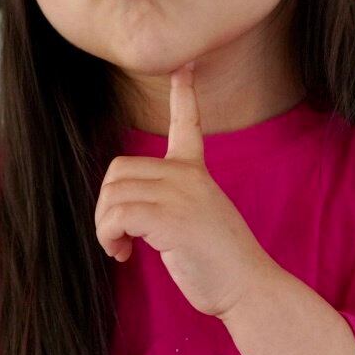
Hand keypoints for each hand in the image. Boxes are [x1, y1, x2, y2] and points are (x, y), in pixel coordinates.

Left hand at [94, 60, 277, 318]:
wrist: (248, 288)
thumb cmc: (219, 264)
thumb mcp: (196, 220)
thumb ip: (168, 202)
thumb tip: (127, 207)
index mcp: (196, 173)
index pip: (187, 124)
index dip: (184, 94)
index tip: (183, 66)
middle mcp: (188, 177)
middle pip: (118, 171)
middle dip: (107, 206)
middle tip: (119, 236)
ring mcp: (181, 195)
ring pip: (113, 195)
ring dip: (106, 227)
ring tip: (122, 248)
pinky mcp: (171, 219)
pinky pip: (117, 216)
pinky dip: (109, 237)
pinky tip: (123, 254)